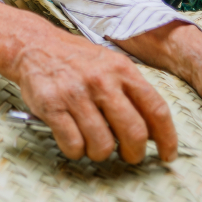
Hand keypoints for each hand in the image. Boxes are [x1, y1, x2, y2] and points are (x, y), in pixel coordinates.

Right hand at [0, 2, 177, 163]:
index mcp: (122, 70)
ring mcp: (77, 94)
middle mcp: (102, 81)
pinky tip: (73, 140)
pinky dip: (76, 151)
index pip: (156, 109)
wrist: (34, 45)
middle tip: (128, 156)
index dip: (167, 138)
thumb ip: (130, 90)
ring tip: (93, 144)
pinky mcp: (53, 106)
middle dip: (134, 154)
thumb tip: (153, 129)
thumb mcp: (110, 63)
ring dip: (100, 153)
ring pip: (103, 145)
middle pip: (134, 132)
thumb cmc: (76, 60)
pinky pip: (73, 145)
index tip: (167, 155)